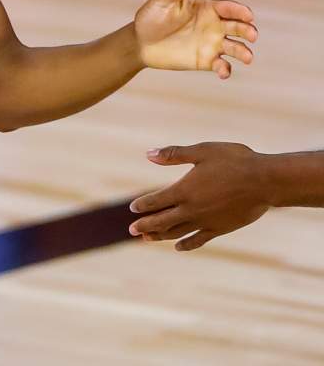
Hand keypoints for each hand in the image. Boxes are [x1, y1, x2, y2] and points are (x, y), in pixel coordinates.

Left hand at [129, 142, 270, 250]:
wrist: (266, 181)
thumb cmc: (234, 161)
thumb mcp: (202, 151)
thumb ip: (174, 154)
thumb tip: (147, 154)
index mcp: (184, 190)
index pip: (156, 201)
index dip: (142, 205)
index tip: (133, 209)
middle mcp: (192, 209)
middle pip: (162, 221)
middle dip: (145, 225)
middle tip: (131, 231)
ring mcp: (206, 221)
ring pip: (177, 232)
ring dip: (160, 236)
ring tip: (146, 239)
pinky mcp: (220, 228)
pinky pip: (199, 239)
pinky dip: (186, 244)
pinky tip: (178, 247)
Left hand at [134, 0, 256, 78]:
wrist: (140, 43)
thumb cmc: (151, 17)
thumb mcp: (161, 1)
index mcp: (207, 7)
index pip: (229, 7)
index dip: (240, 10)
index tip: (248, 15)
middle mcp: (215, 25)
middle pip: (238, 26)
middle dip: (248, 30)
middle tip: (252, 35)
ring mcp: (212, 43)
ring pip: (236, 47)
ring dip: (244, 52)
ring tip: (248, 57)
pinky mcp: (206, 60)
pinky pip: (222, 65)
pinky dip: (226, 69)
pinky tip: (223, 72)